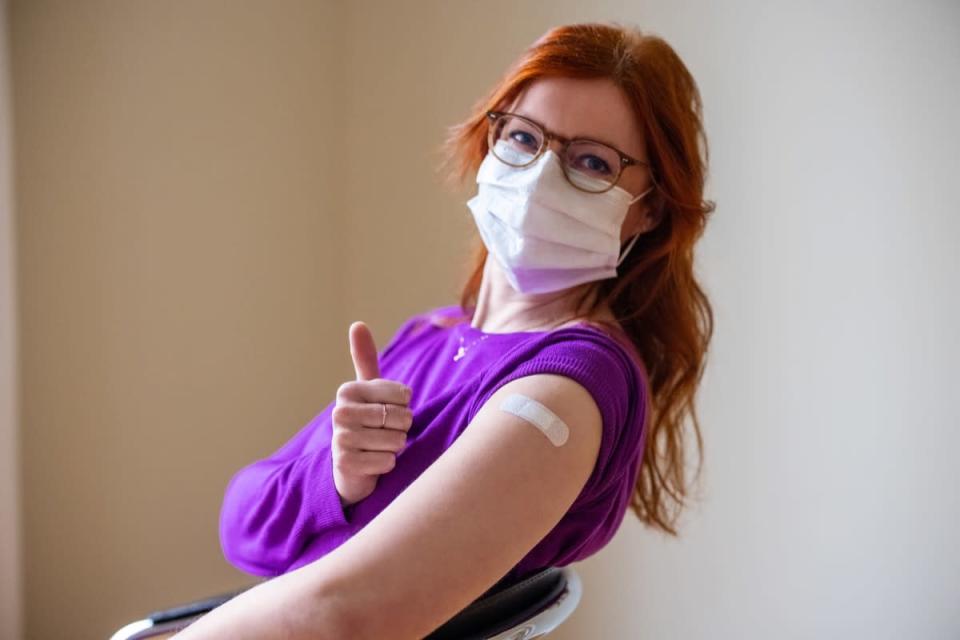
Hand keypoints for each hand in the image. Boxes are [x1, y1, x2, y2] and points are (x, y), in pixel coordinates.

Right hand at [331, 321, 412, 507]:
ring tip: (380, 446)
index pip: (402, 394)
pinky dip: (388, 464)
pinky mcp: (346, 464)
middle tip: (385, 432)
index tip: (389, 410)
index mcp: (348, 391)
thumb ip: (365, 359)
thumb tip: (357, 323)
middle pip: (400, 417)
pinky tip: (374, 462)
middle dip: (402, 428)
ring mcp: (341, 439)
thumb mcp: (367, 390)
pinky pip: (388, 461)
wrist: (350, 466)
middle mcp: (340, 412)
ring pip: (396, 440)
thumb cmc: (367, 422)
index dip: (405, 406)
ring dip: (396, 447)